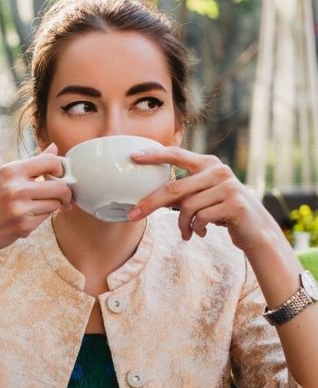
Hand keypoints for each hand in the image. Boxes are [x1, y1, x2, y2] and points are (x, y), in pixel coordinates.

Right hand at [0, 143, 72, 261]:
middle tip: (63, 196)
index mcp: (10, 170)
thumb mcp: (2, 178)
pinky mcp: (24, 226)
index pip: (50, 161)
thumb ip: (31, 164)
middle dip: (66, 192)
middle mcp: (16, 188)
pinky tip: (25, 218)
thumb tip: (54, 148)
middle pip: (60, 186)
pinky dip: (41, 217)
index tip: (59, 175)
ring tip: (37, 207)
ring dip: (53, 206)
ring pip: (56, 204)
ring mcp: (20, 208)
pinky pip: (46, 218)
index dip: (60, 168)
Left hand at [127, 146, 276, 252]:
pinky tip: (200, 232)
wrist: (254, 228)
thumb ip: (180, 191)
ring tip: (186, 231)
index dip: (154, 155)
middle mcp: (218, 171)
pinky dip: (195, 229)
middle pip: (174, 188)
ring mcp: (228, 187)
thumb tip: (145, 197)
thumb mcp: (201, 196)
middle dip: (150, 203)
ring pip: (187, 207)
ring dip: (181, 224)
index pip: (177, 155)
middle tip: (133, 215)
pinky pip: (200, 218)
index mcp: (207, 164)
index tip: (133, 156)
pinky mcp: (234, 204)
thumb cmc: (220, 210)